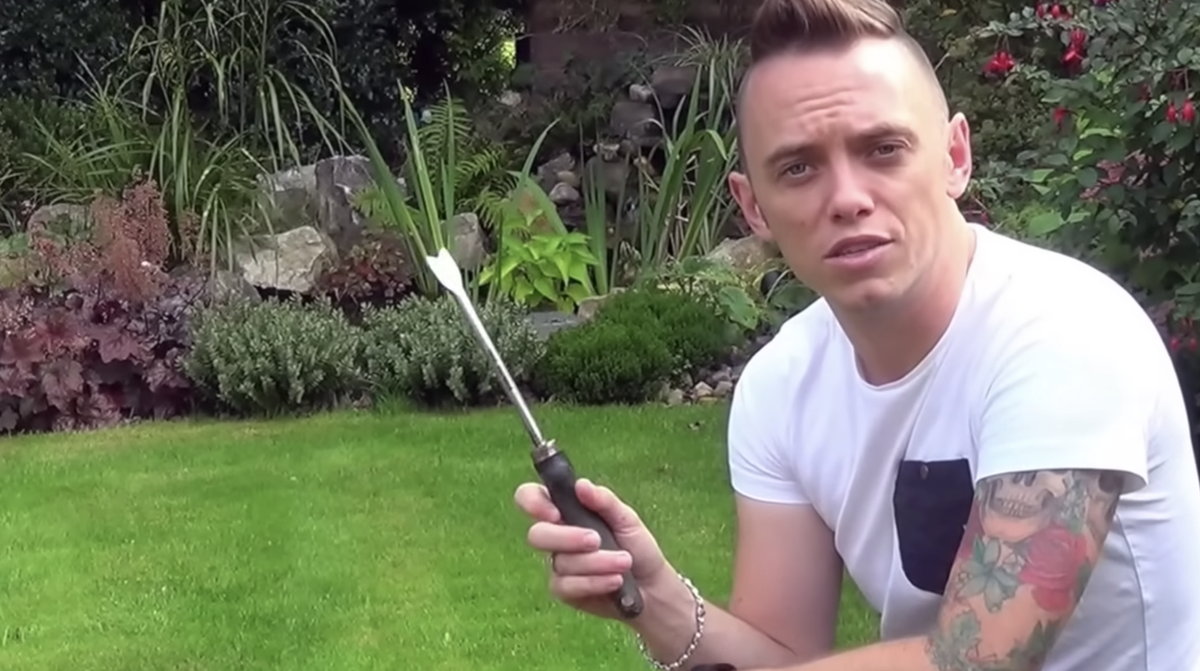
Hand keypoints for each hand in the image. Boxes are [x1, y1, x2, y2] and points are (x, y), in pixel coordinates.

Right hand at [514, 478, 669, 619]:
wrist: (652, 586)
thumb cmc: (637, 547)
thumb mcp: (627, 519)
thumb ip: (604, 501)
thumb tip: (581, 484)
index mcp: (567, 510)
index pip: (532, 498)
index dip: (533, 502)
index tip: (555, 513)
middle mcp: (557, 536)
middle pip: (537, 534)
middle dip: (567, 537)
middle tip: (596, 540)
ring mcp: (558, 564)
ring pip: (561, 562)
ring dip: (596, 562)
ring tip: (624, 562)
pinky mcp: (563, 590)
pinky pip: (567, 585)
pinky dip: (594, 582)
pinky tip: (615, 581)